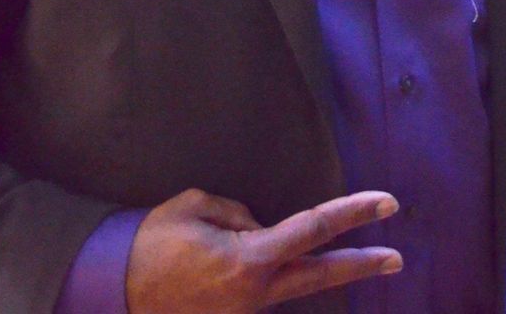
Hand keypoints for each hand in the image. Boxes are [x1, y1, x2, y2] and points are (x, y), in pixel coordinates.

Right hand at [126, 187, 401, 312]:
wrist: (108, 291)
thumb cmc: (150, 244)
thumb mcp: (197, 208)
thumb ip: (240, 214)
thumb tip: (261, 229)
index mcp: (250, 260)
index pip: (316, 229)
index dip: (354, 213)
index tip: (388, 202)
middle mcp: (255, 292)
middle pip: (321, 275)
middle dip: (362, 265)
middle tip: (397, 258)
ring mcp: (244, 312)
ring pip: (287, 283)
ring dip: (297, 265)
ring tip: (262, 249)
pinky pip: (258, 290)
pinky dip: (260, 273)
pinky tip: (225, 264)